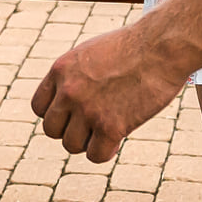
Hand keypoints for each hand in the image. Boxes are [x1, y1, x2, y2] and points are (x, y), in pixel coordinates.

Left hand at [33, 25, 187, 161]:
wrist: (162, 46)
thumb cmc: (135, 46)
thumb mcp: (93, 52)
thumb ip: (76, 76)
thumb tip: (71, 102)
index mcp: (61, 69)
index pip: (39, 107)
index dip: (57, 114)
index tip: (73, 114)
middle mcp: (69, 91)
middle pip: (51, 130)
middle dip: (70, 130)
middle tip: (91, 125)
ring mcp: (88, 109)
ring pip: (71, 145)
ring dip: (88, 142)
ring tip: (106, 130)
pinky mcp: (110, 126)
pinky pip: (95, 155)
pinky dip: (106, 151)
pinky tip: (117, 140)